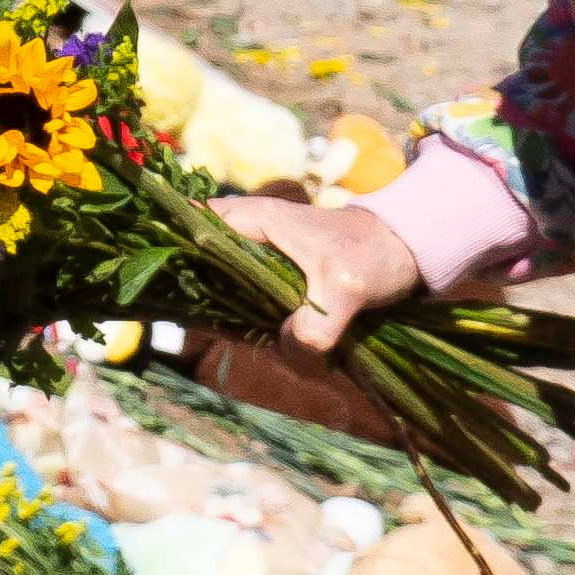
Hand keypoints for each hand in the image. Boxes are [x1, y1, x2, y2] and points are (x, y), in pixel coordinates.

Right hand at [182, 187, 427, 428]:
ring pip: (226, 298)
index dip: (169, 253)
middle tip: (229, 330)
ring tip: (268, 341)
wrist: (410, 253)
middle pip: (199, 270)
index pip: (188, 225)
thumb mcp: (346, 287)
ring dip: (241, 326)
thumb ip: (314, 324)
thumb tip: (288, 355)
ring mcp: (260, 266)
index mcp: (251, 220)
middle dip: (211, 306)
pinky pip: (251, 313)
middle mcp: (246, 240)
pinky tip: (277, 347)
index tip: (164, 289)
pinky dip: (259, 332)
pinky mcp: (277, 288)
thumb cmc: (374, 254)